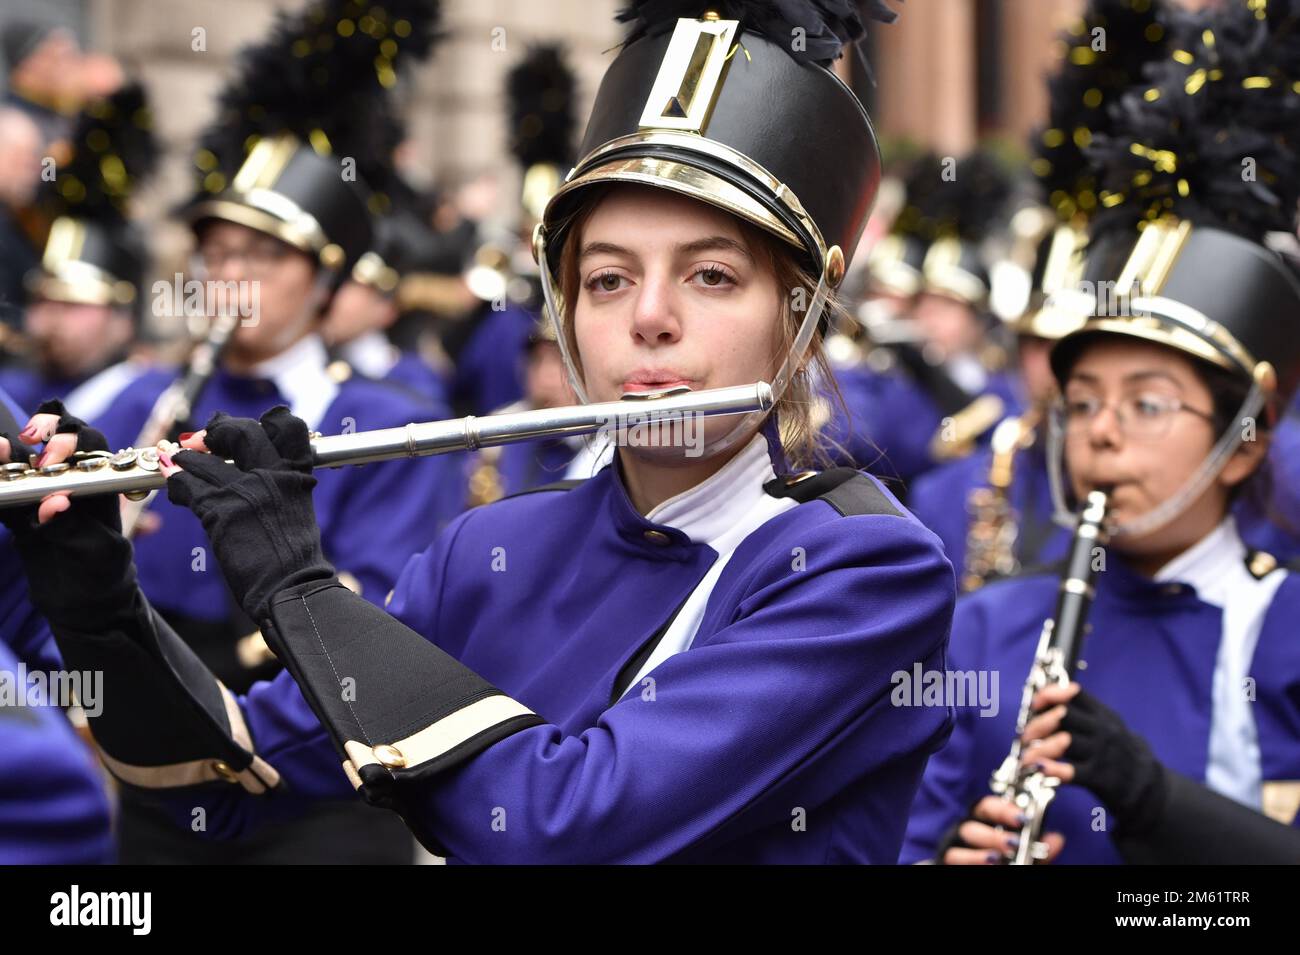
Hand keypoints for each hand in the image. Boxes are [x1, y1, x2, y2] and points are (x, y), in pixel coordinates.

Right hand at [0, 400, 137, 629]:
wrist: (84, 604)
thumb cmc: (104, 573)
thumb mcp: (98, 551)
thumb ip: (74, 527)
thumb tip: (53, 502)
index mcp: (100, 487)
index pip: (91, 446)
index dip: (73, 440)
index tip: (54, 456)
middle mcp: (71, 485)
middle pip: (55, 443)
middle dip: (45, 434)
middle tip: (34, 448)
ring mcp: (41, 497)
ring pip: (21, 464)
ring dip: (7, 453)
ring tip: (1, 449)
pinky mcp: (18, 517)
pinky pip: (2, 494)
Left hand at [164, 406, 335, 622]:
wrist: (292, 588)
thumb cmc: (295, 559)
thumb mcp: (297, 511)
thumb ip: (280, 487)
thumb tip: (256, 475)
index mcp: (297, 475)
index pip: (287, 426)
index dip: (266, 421)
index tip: (247, 431)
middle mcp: (272, 475)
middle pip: (241, 430)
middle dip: (218, 431)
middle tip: (204, 440)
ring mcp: (244, 491)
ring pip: (202, 458)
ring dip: (185, 460)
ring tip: (178, 464)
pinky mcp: (219, 512)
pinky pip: (186, 485)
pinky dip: (176, 484)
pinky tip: (177, 490)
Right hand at [935, 795, 1064, 863]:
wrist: (992, 869)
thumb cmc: (1007, 859)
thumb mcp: (1026, 855)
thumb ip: (1039, 850)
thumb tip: (1057, 838)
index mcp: (985, 821)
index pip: (988, 806)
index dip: (1002, 810)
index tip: (1022, 818)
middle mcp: (968, 831)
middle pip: (971, 826)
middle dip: (992, 835)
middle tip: (1013, 844)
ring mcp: (957, 848)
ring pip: (960, 843)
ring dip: (978, 853)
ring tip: (998, 858)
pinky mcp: (950, 860)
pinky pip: (953, 858)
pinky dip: (970, 860)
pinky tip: (989, 864)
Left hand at [1021, 682, 1166, 834]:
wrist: (1146, 785)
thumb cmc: (1115, 751)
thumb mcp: (1105, 725)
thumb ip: (1080, 714)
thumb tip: (1041, 703)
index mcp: (1101, 714)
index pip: (1074, 694)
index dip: (1050, 695)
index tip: (1035, 704)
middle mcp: (1102, 729)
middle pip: (1063, 716)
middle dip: (1037, 725)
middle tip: (1025, 737)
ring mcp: (1101, 753)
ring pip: (1064, 742)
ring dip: (1039, 749)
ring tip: (1026, 758)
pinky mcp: (1100, 777)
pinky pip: (1073, 771)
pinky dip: (1053, 769)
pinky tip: (1040, 768)